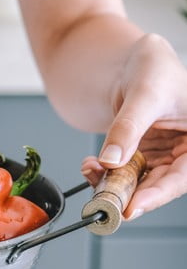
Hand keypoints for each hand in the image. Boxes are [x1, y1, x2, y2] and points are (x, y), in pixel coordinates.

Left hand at [81, 34, 186, 219]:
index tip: (132, 207)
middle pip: (159, 185)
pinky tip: (90, 166)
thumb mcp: (144, 94)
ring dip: (113, 184)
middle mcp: (183, 152)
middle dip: (129, 194)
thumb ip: (128, 128)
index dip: (158, 195)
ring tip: (92, 172)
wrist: (133, 61)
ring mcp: (162, 157)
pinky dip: (105, 174)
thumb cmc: (152, 66)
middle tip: (104, 203)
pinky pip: (123, 173)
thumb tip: (110, 160)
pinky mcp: (142, 157)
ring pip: (139, 183)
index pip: (181, 177)